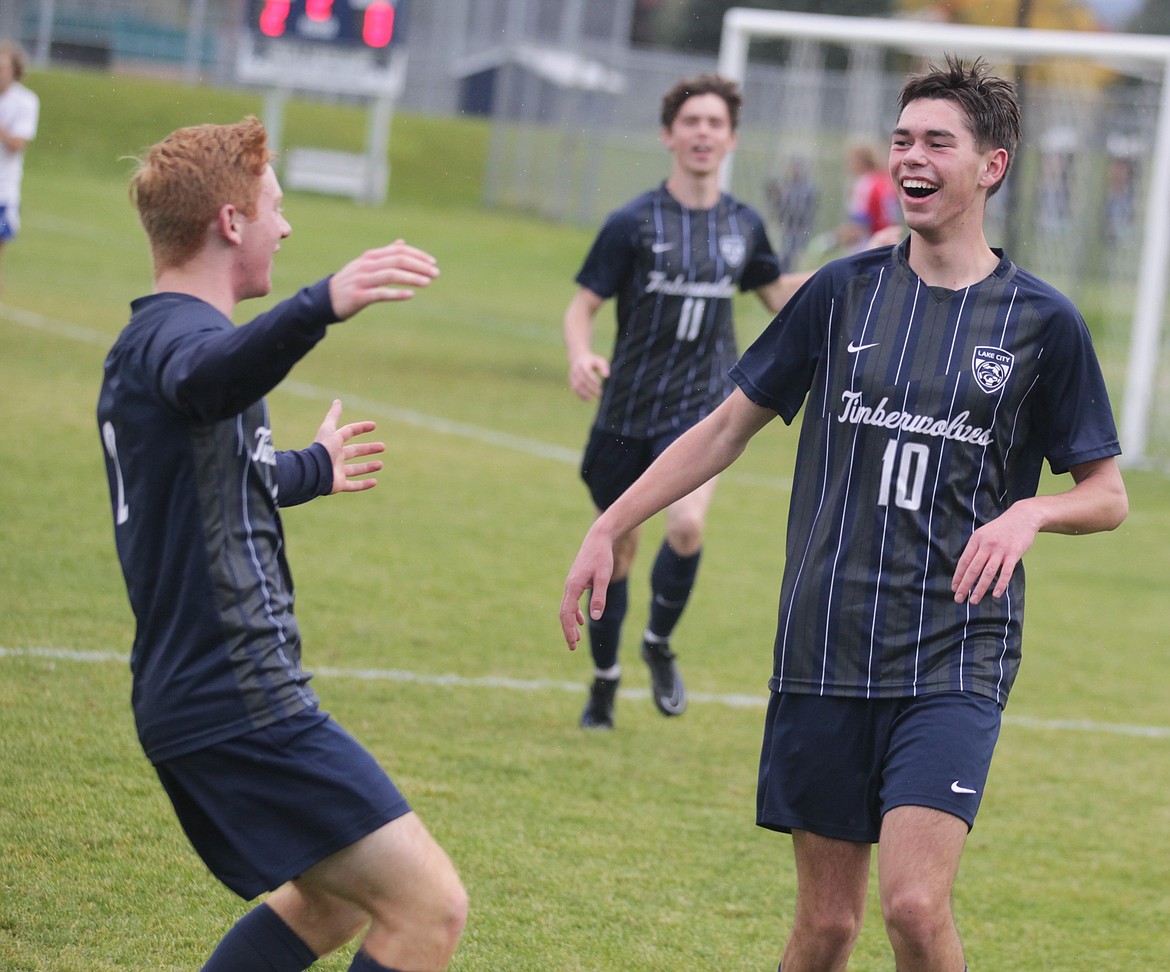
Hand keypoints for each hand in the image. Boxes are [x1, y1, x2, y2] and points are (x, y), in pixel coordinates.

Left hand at [314, 399, 385, 493]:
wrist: (314, 470)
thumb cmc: (322, 449)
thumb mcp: (329, 429)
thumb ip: (333, 415)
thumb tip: (337, 400)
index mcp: (334, 443)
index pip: (349, 433)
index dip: (360, 428)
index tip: (374, 425)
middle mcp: (336, 457)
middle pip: (355, 451)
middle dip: (368, 449)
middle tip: (383, 446)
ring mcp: (337, 472)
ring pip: (355, 469)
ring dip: (368, 467)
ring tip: (380, 464)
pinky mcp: (339, 485)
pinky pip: (353, 485)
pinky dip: (364, 484)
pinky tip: (375, 482)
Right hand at [329, 239, 438, 319]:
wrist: (325, 300)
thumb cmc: (351, 282)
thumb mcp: (366, 264)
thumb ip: (384, 254)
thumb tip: (402, 243)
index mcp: (370, 257)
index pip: (398, 251)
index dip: (417, 255)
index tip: (433, 263)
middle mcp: (366, 266)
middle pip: (397, 260)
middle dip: (419, 266)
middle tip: (436, 274)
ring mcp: (362, 281)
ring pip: (391, 275)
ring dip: (412, 278)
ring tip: (428, 283)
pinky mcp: (359, 297)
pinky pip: (381, 294)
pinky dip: (397, 293)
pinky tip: (411, 295)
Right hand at [559, 527, 614, 649]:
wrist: (598, 539)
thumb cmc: (602, 557)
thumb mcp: (603, 577)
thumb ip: (599, 597)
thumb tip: (594, 617)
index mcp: (573, 587)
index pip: (567, 613)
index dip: (569, 630)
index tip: (573, 644)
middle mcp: (569, 586)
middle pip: (564, 613)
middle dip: (568, 630)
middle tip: (573, 647)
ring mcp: (571, 584)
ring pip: (567, 608)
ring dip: (571, 623)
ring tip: (576, 638)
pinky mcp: (576, 582)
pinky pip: (572, 601)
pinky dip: (575, 613)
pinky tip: (582, 620)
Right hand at [567, 352, 609, 400]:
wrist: (578, 357)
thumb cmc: (592, 361)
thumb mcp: (599, 361)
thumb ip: (604, 367)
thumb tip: (607, 376)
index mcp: (584, 364)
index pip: (587, 372)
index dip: (593, 379)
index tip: (600, 384)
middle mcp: (576, 370)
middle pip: (582, 380)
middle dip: (590, 388)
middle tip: (599, 394)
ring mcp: (572, 375)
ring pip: (576, 386)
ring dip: (584, 393)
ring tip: (591, 399)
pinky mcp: (570, 380)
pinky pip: (574, 389)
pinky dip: (580, 395)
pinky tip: (587, 399)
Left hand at [951, 501, 1039, 604]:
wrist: (1023, 517)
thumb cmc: (1001, 528)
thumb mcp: (983, 534)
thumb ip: (975, 549)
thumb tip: (966, 568)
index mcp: (976, 539)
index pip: (964, 561)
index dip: (958, 576)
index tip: (954, 588)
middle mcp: (986, 545)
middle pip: (973, 569)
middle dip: (965, 585)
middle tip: (958, 599)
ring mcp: (1001, 549)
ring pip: (987, 573)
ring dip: (980, 588)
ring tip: (973, 600)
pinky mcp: (1014, 553)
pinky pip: (1006, 572)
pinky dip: (1000, 584)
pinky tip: (996, 594)